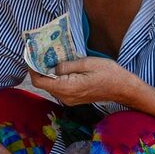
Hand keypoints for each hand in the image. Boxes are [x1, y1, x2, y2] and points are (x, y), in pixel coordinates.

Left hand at [28, 57, 143, 107]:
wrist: (123, 88)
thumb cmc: (109, 73)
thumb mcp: (87, 63)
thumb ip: (67, 65)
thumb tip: (52, 67)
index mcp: (67, 87)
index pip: (40, 81)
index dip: (32, 69)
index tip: (30, 55)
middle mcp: (66, 97)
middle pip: (44, 84)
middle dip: (39, 69)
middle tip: (39, 53)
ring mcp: (70, 100)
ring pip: (51, 86)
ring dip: (48, 73)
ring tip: (50, 58)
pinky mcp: (74, 99)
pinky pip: (59, 88)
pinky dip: (56, 78)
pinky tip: (60, 67)